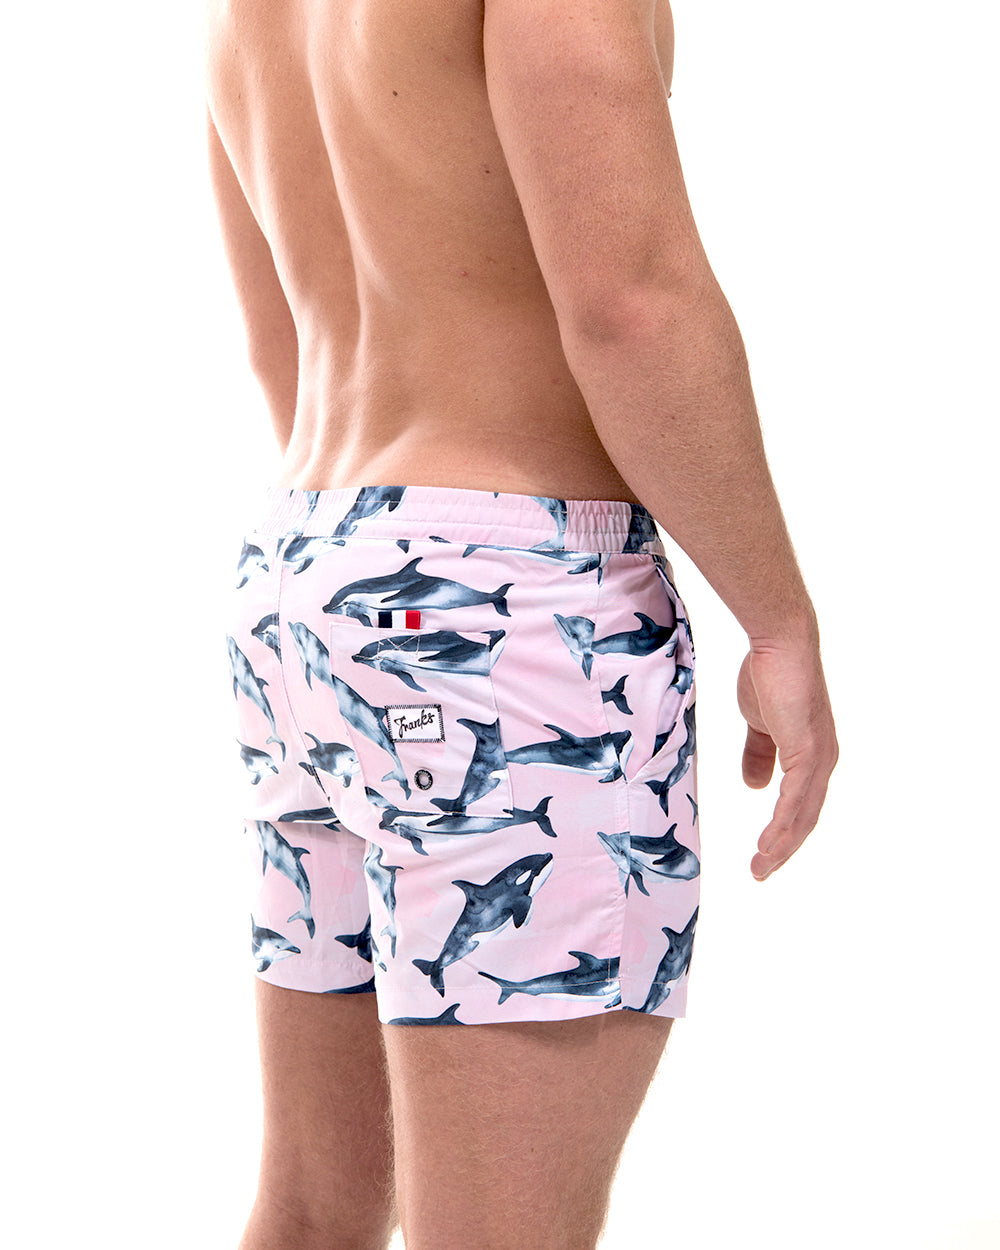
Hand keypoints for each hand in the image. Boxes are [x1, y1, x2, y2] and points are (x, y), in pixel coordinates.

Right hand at [737, 643, 837, 880]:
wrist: (779, 645)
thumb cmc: (769, 675)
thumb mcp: (758, 723)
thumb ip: (758, 753)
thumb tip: (754, 786)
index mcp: (811, 756)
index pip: (799, 805)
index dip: (783, 832)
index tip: (762, 854)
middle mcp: (822, 762)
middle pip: (804, 818)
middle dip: (782, 849)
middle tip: (759, 872)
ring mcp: (818, 758)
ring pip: (801, 815)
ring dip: (781, 845)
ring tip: (761, 867)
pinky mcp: (808, 751)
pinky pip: (795, 798)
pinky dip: (783, 824)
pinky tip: (770, 843)